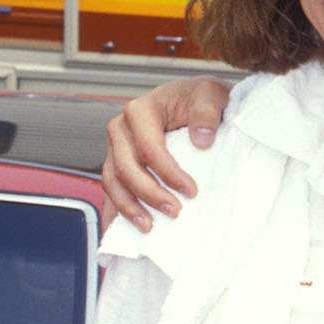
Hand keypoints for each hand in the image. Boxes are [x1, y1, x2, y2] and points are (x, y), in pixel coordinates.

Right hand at [101, 75, 231, 231]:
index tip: (191, 191)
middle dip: (149, 194)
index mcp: (141, 110)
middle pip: (126, 168)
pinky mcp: (118, 161)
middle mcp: (122, 128)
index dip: (168, 173)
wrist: (194, 98)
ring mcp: (116, 146)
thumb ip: (206, 110)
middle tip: (175, 212)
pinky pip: (111, 188)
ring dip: (128, 208)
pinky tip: (119, 230)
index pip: (149, 148)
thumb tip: (201, 139)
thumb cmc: (200, 96)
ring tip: (149, 227)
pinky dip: (114, 210)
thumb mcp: (212, 92)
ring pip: (112, 182)